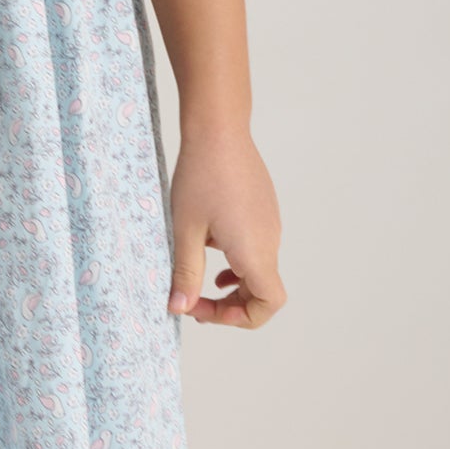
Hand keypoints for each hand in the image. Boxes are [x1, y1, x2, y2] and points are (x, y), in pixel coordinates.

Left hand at [167, 131, 284, 328]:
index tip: (206, 310)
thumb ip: (185, 273)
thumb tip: (179, 308)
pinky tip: (211, 250)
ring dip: (232, 285)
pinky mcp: (264, 210)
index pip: (270, 303)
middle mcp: (270, 239)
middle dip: (229, 306)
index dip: (241, 318)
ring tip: (199, 282)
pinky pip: (258, 248)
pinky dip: (237, 263)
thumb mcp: (185, 230)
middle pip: (263, 291)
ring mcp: (270, 223)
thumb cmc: (200, 176)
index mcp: (254, 250)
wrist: (219, 129)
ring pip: (259, 269)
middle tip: (193, 302)